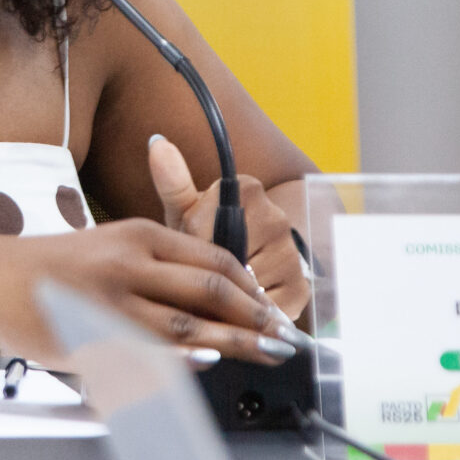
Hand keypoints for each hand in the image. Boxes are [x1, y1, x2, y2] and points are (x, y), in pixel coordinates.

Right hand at [0, 218, 300, 367]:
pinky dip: (181, 355)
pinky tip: (206, 360)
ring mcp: (111, 299)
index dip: (251, 289)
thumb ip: (159, 267)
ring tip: (264, 354)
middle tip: (284, 340)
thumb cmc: (54, 267)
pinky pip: (146, 348)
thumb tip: (215, 299)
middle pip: (210, 289)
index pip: (213, 261)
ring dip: (233, 340)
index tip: (273, 312)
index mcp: (139, 236)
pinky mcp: (92, 332)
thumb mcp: (110, 247)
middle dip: (255, 317)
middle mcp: (130, 261)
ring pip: (186, 321)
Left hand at [148, 133, 309, 319]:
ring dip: (227, 302)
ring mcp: (292, 252)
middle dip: (208, 280)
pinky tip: (239, 308)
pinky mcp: (302, 286)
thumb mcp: (185, 212)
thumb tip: (157, 143)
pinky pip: (266, 309)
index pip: (205, 232)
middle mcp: (276, 217)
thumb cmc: (208, 235)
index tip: (185, 255)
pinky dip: (247, 316)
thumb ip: (172, 183)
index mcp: (248, 190)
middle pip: (227, 264)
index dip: (189, 252)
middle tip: (200, 279)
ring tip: (218, 296)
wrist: (250, 260)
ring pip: (245, 290)